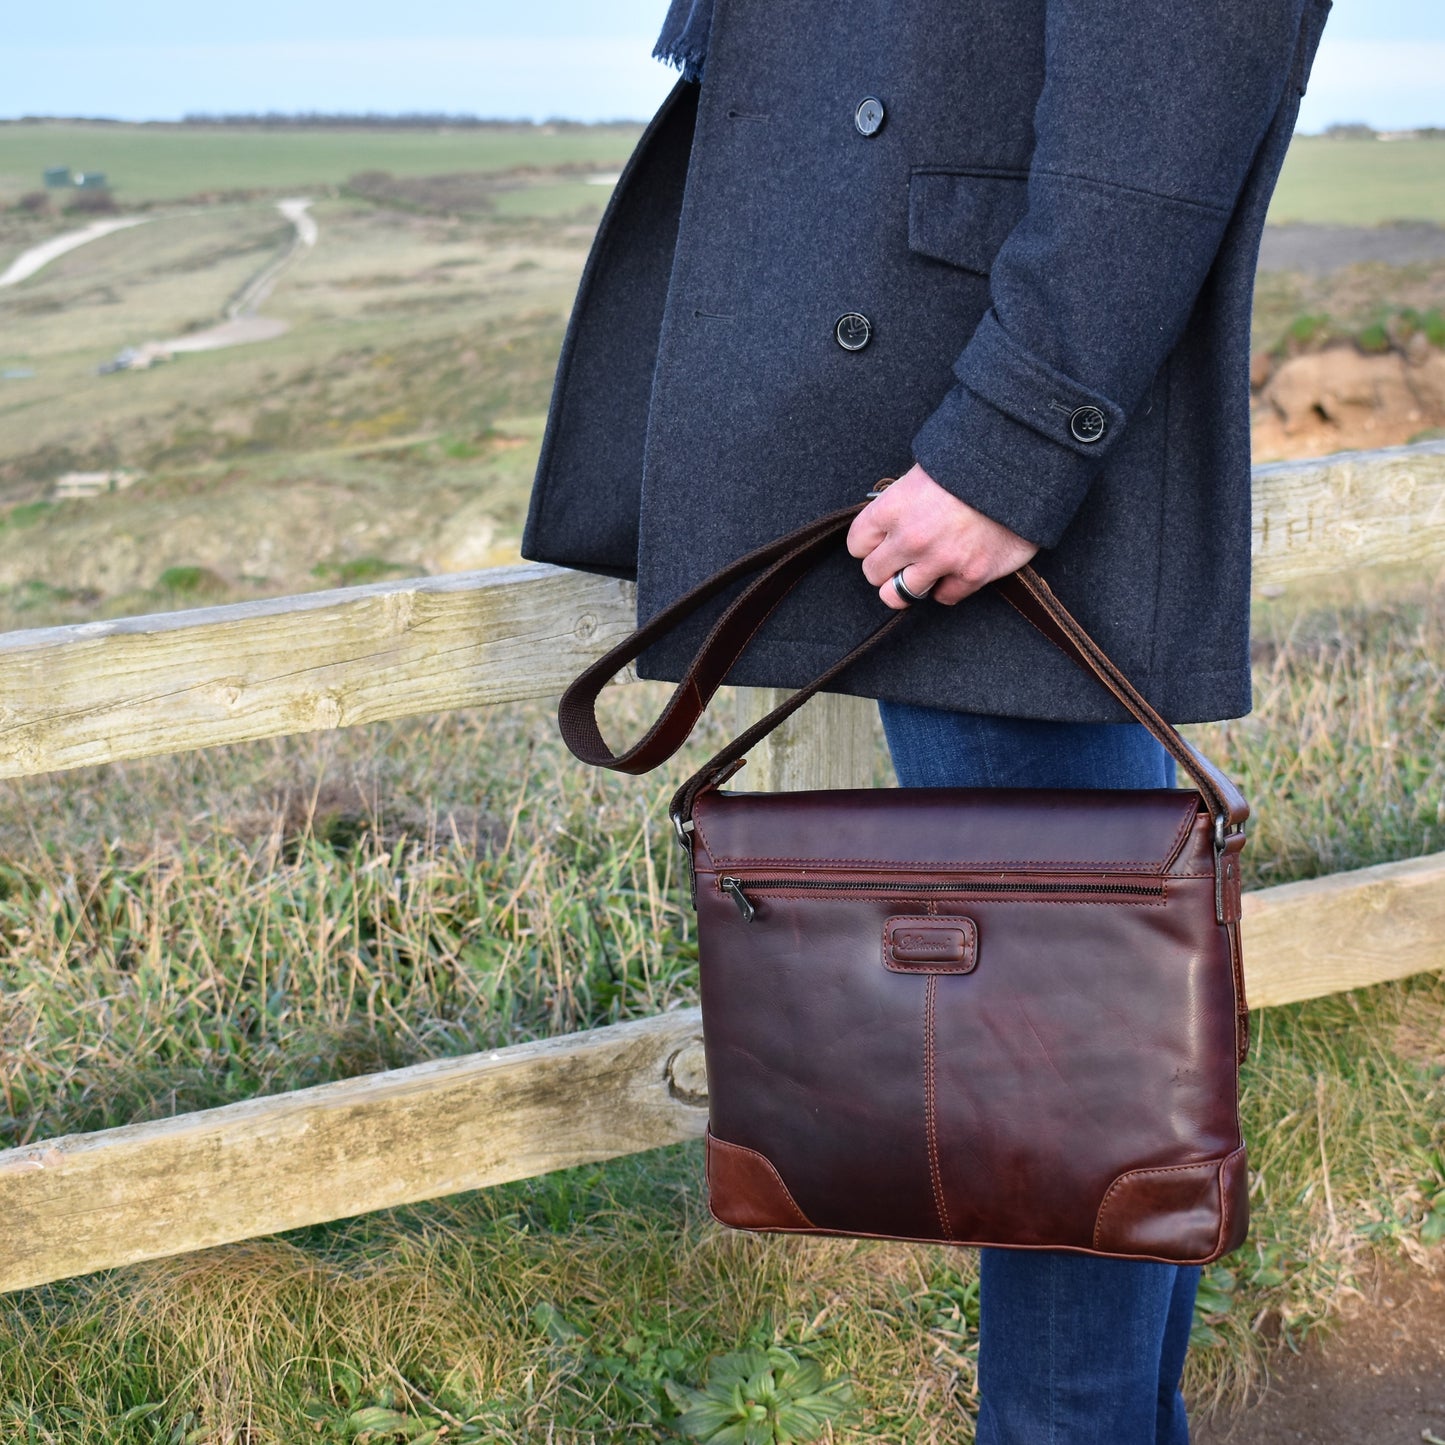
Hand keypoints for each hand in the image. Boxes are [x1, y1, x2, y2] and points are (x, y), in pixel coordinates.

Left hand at [846, 463, 1038, 609]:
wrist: (1021, 467)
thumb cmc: (971, 463)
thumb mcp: (924, 470)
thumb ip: (900, 500)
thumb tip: (886, 524)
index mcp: (893, 508)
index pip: (857, 544)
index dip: (869, 543)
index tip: (881, 540)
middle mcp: (911, 538)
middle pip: (873, 574)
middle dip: (886, 566)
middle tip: (903, 556)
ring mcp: (941, 559)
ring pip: (899, 595)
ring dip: (910, 583)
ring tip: (925, 568)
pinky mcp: (971, 574)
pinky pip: (943, 597)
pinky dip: (947, 587)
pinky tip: (954, 568)